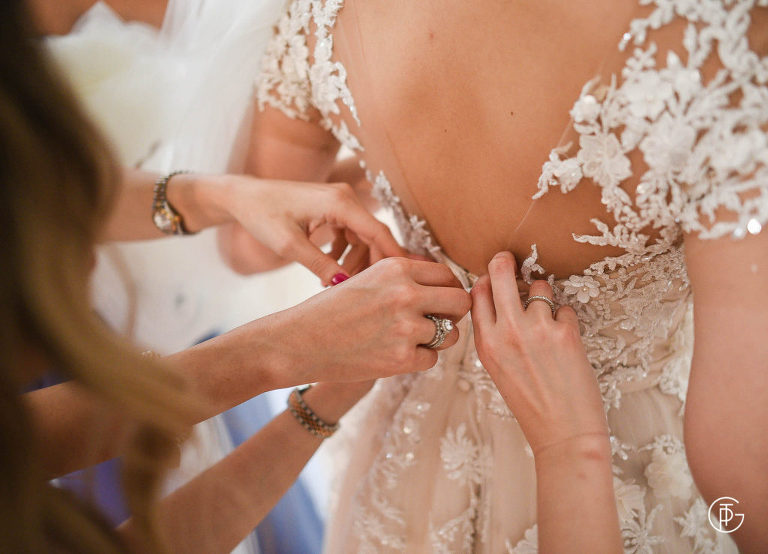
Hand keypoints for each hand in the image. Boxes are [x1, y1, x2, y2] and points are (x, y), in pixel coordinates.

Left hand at [220, 175, 406, 284]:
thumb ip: (320, 265)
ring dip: (355, 262)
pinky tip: (328, 269)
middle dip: (371, 265)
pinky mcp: (333, 209)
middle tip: (358, 291)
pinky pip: (351, 234)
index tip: (404, 281)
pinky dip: (345, 253)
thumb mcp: (289, 245)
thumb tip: (345, 286)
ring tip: (332, 284)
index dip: (394, 258)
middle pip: (375, 236)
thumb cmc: (262, 215)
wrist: (243, 197)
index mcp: (340, 202)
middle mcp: (345, 198)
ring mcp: (341, 202)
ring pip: (363, 238)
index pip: (379, 232)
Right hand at [272, 257, 471, 383]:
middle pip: (461, 302)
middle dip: (453, 314)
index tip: (440, 301)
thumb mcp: (368, 278)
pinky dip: (418, 360)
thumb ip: (405, 280)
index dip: (448, 290)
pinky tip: (393, 354)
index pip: (448, 275)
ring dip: (437, 340)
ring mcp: (406, 327)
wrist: (297, 342)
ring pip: (452, 335)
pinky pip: (432, 359)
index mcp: (397, 267)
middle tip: (438, 322)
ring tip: (408, 339)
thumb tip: (447, 286)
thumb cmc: (331, 310)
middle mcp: (406, 293)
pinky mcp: (402, 358)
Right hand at [471, 252, 607, 455]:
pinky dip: (566, 320)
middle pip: (500, 272)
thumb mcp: (497, 369)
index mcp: (485, 343)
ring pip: (540, 287)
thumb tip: (498, 297)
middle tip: (511, 258)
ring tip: (548, 322)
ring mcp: (536, 329)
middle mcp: (506, 332)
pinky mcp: (564, 332)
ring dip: (545, 297)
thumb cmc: (531, 403)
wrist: (562, 433)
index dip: (485, 280)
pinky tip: (566, 343)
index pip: (475, 292)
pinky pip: (565, 308)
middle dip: (505, 261)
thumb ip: (493, 334)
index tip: (494, 278)